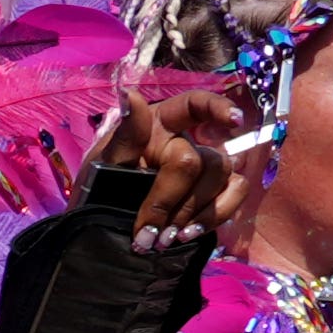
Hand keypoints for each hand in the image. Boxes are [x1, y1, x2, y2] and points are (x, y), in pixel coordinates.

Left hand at [101, 68, 251, 236]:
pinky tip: (187, 234)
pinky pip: (234, 195)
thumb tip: (130, 94)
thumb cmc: (98, 186)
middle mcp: (188, 140)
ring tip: (165, 238)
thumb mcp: (101, 162)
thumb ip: (124, 135)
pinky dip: (214, 216)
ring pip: (223, 178)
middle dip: (173, 199)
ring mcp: (205, 167)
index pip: (195, 104)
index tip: (233, 121)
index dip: (217, 107)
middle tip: (147, 232)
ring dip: (194, 211)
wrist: (98, 225)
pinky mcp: (214, 193)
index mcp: (160, 123)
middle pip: (202, 160)